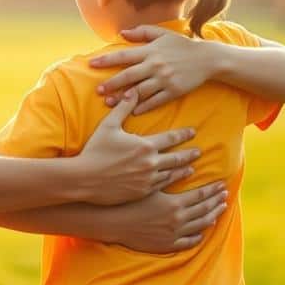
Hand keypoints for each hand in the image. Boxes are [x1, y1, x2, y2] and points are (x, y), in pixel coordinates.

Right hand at [72, 91, 198, 205]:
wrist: (84, 179)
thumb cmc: (95, 150)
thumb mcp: (108, 126)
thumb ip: (123, 108)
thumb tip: (132, 91)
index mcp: (144, 145)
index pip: (171, 138)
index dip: (183, 134)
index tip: (193, 132)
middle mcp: (150, 163)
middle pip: (177, 157)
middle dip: (189, 153)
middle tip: (199, 151)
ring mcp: (148, 180)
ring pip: (172, 174)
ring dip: (184, 169)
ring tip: (191, 167)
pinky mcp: (142, 193)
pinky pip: (162, 187)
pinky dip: (172, 182)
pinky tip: (174, 181)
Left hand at [89, 25, 220, 114]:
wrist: (207, 58)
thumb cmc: (182, 45)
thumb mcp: (162, 34)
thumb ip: (141, 32)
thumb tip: (121, 33)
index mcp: (151, 51)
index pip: (124, 56)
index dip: (107, 60)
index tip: (92, 64)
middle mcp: (155, 65)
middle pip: (128, 76)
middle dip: (111, 84)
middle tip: (98, 90)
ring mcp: (164, 79)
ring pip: (139, 91)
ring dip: (123, 98)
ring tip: (109, 103)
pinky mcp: (173, 91)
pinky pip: (155, 101)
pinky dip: (143, 107)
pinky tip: (133, 111)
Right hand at [109, 182, 229, 253]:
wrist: (110, 221)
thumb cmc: (126, 196)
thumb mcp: (148, 180)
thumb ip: (168, 171)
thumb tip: (187, 165)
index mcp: (174, 203)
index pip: (202, 194)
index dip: (213, 189)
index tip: (222, 184)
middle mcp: (178, 220)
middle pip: (204, 209)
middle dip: (216, 201)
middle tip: (225, 194)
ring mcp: (173, 234)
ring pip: (200, 225)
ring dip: (213, 216)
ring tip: (220, 210)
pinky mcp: (166, 245)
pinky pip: (188, 242)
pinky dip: (198, 236)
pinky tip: (202, 232)